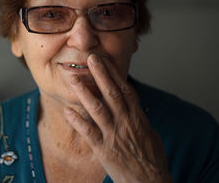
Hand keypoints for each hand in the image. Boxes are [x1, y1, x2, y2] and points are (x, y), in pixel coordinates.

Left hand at [64, 54, 172, 182]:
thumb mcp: (149, 133)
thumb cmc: (151, 159)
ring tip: (73, 79)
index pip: (126, 90)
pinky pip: (88, 133)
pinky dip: (78, 121)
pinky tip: (68, 110)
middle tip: (91, 58)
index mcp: (138, 118)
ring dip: (85, 93)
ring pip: (98, 110)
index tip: (105, 60)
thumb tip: (130, 103)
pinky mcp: (104, 150)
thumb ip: (137, 117)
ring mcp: (114, 136)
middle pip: (113, 94)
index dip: (115, 73)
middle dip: (101, 75)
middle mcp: (126, 124)